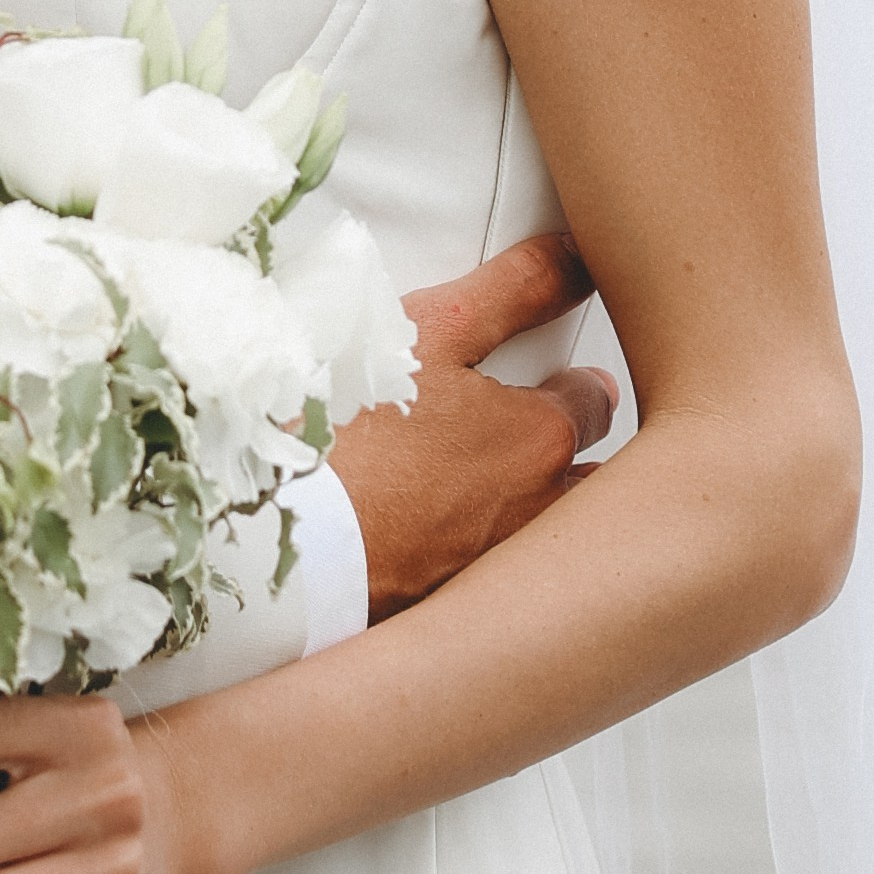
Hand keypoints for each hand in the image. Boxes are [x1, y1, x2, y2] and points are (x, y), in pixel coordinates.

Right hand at [328, 230, 616, 619]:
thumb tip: (576, 258)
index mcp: (540, 443)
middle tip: (525, 435)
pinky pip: (489, 584)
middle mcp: (538, 518)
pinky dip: (476, 560)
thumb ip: (514, 291)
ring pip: (543, 539)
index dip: (571, 383)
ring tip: (476, 488)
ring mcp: (495, 575)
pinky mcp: (450, 615)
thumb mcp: (432, 332)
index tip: (557, 378)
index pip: (593, 403)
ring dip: (532, 514)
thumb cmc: (349, 431)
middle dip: (569, 457)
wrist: (280, 542)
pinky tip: (432, 540)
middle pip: (587, 483)